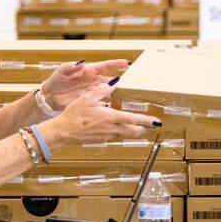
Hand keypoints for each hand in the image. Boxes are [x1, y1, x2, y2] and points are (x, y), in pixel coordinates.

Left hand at [42, 58, 128, 109]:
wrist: (51, 96)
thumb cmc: (57, 80)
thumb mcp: (62, 71)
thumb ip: (71, 67)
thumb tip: (81, 63)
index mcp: (89, 71)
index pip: (105, 66)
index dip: (116, 64)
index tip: (127, 63)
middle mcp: (94, 81)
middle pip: (112, 80)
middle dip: (123, 81)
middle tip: (134, 83)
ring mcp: (93, 92)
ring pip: (110, 92)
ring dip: (118, 95)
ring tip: (130, 97)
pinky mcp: (90, 102)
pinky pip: (103, 103)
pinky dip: (110, 106)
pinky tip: (118, 110)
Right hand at [44, 82, 159, 145]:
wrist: (63, 131)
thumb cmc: (74, 114)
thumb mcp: (87, 98)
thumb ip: (102, 89)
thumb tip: (115, 81)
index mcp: (110, 117)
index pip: (133, 120)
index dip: (146, 121)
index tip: (157, 121)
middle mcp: (111, 128)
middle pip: (134, 131)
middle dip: (143, 128)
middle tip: (150, 124)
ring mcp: (107, 135)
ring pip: (124, 133)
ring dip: (131, 129)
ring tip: (136, 123)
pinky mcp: (102, 139)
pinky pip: (114, 134)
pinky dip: (119, 129)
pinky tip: (114, 124)